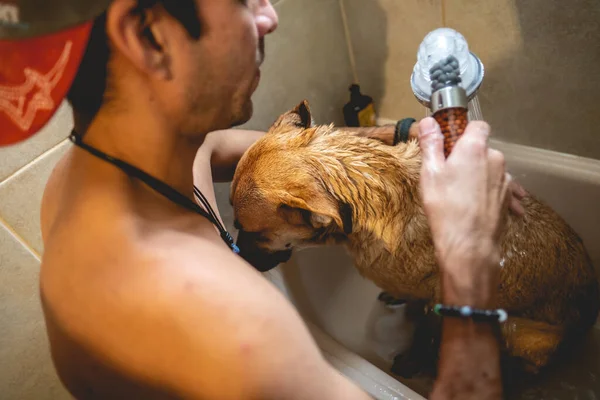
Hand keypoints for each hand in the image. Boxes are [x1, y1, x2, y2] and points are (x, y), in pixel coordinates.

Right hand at [418, 117, 510, 306]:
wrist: (469, 246)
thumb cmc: (446, 209)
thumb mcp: (430, 173)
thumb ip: (430, 144)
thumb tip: (428, 123)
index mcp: (474, 148)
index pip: (477, 125)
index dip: (464, 132)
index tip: (451, 142)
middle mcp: (495, 159)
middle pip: (482, 149)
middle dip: (467, 157)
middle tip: (448, 174)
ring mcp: (505, 179)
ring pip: (490, 169)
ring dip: (477, 176)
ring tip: (459, 195)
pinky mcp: (508, 198)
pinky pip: (497, 188)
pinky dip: (487, 192)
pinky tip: (473, 205)